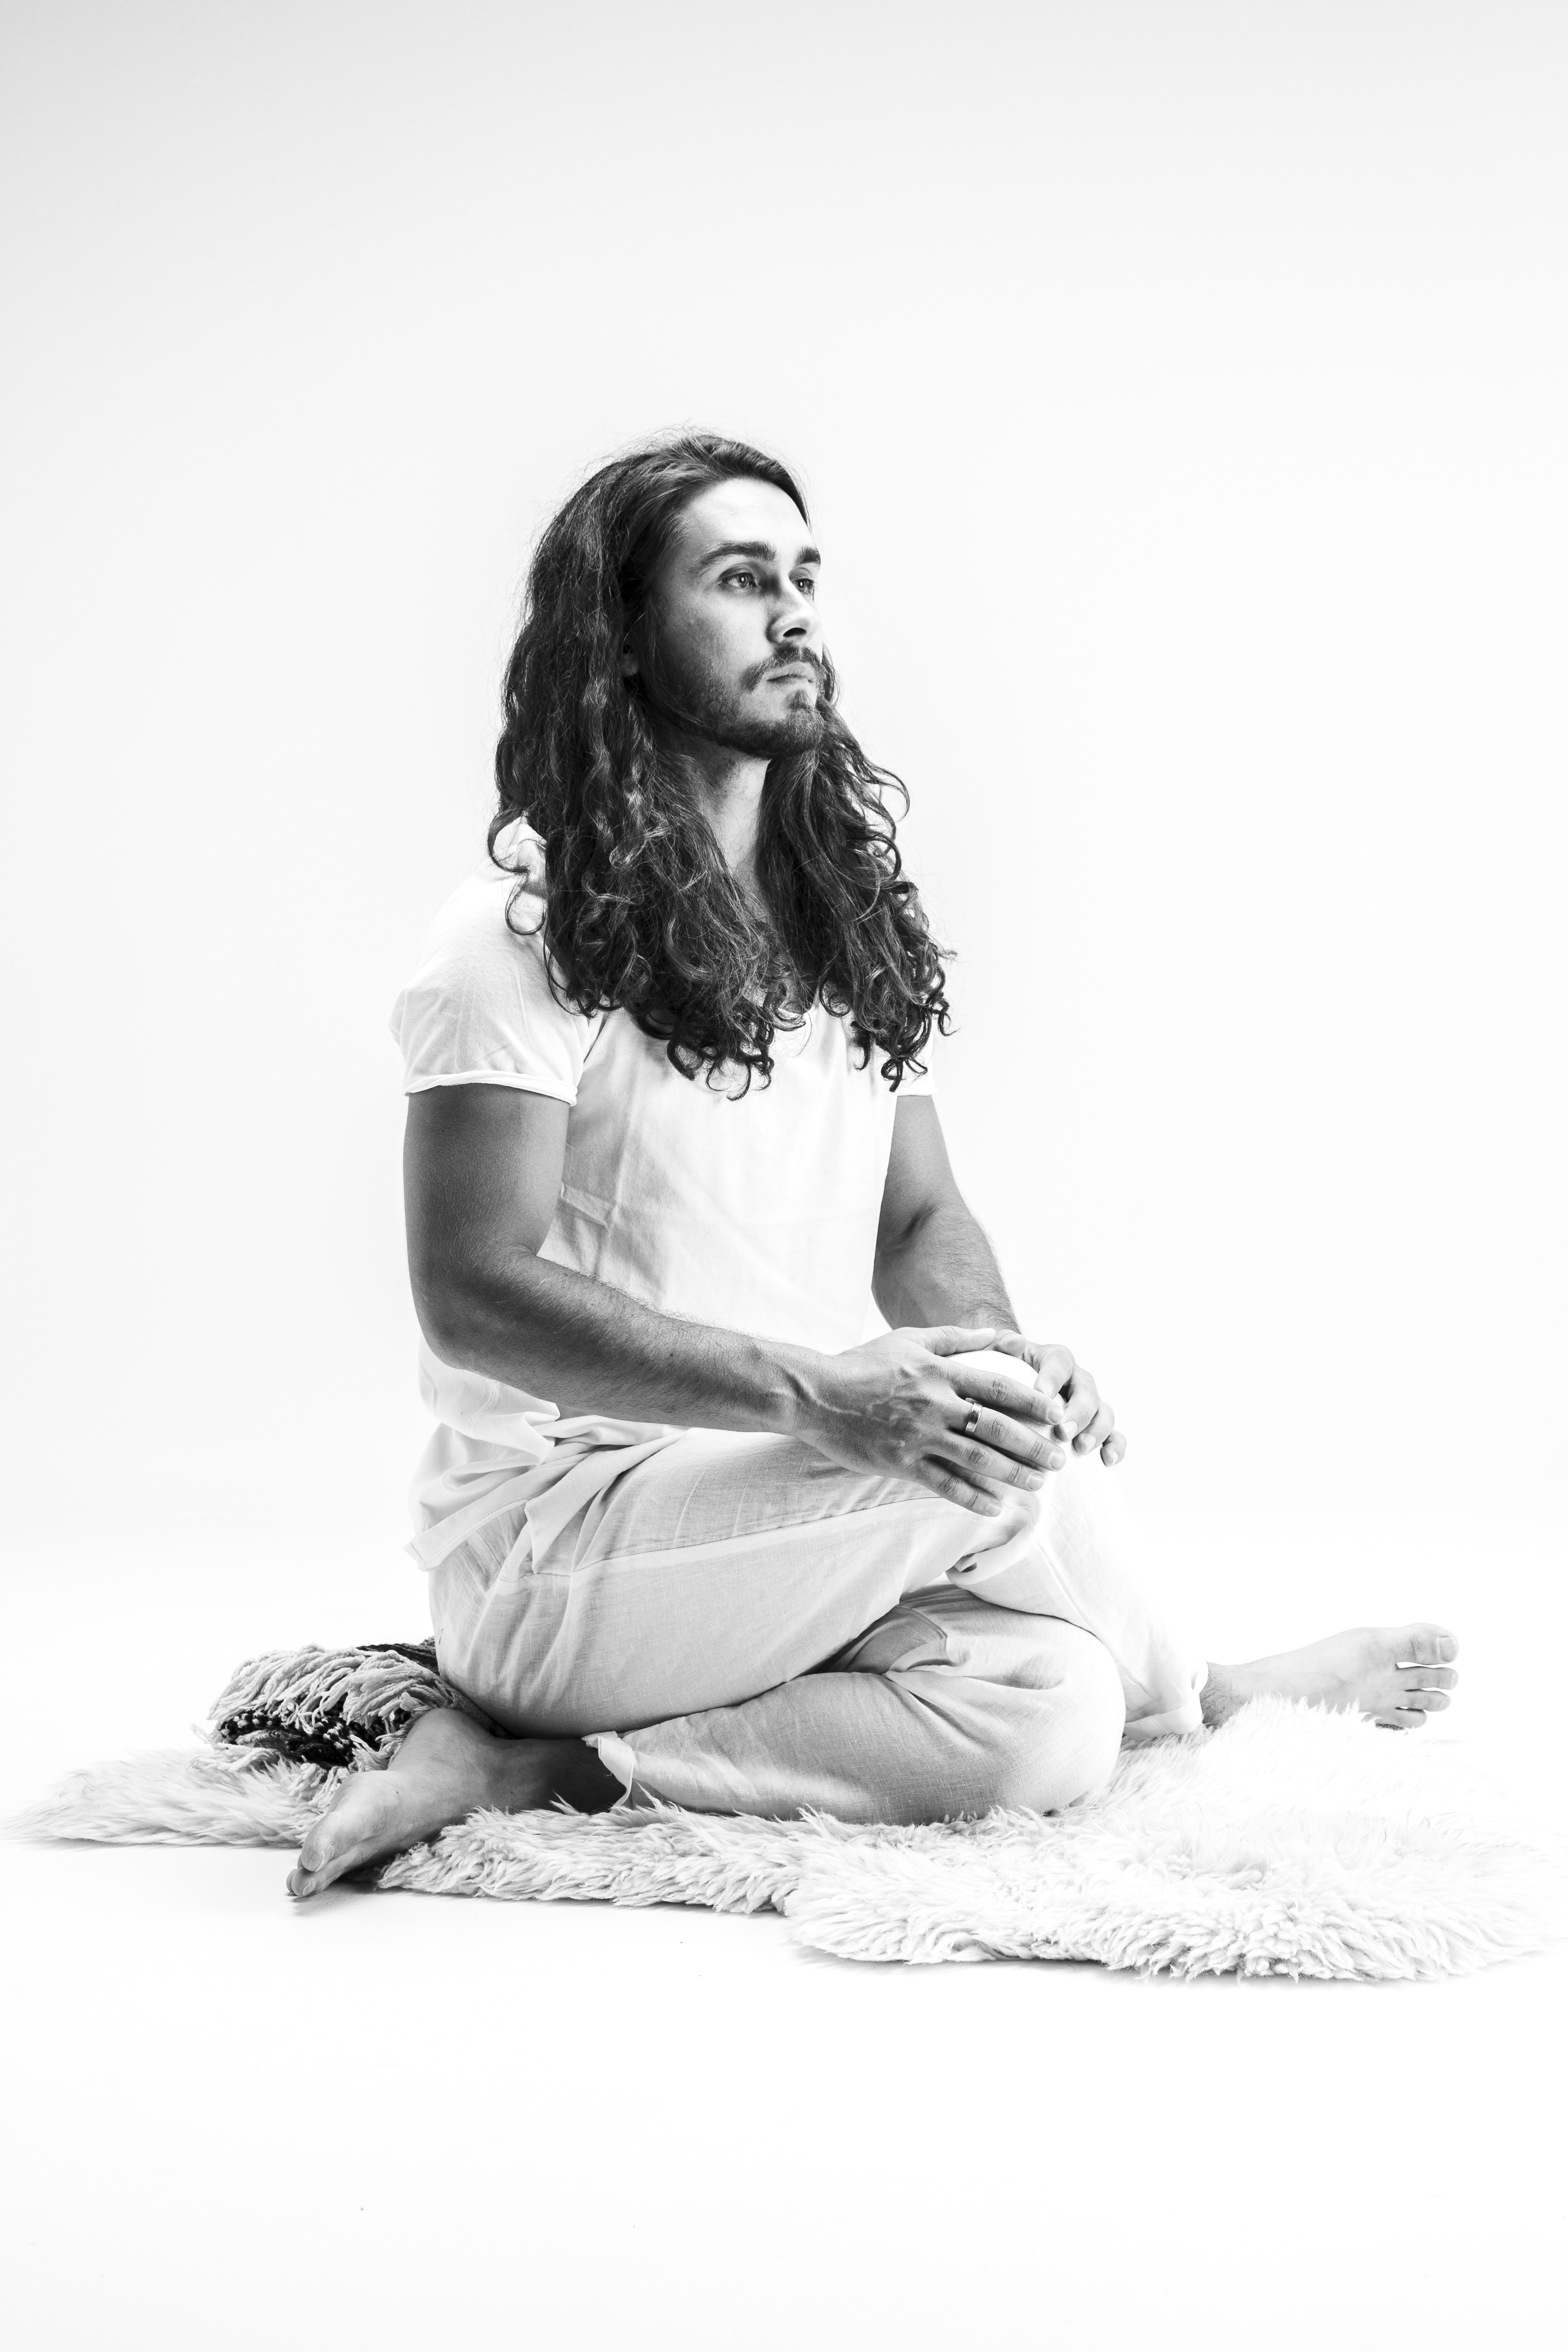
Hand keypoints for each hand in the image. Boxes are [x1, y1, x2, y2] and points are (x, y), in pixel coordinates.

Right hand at [796, 1324, 1070, 1515]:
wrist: (815, 1394)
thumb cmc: (862, 1363)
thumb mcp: (908, 1339)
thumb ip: (954, 1338)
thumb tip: (996, 1333)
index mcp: (939, 1372)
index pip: (998, 1387)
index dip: (1033, 1402)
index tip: (1059, 1414)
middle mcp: (934, 1404)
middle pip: (996, 1427)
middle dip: (1033, 1445)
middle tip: (1061, 1459)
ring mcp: (917, 1436)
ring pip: (976, 1459)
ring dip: (1013, 1474)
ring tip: (1039, 1485)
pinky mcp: (900, 1463)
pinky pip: (944, 1484)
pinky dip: (972, 1498)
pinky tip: (996, 1507)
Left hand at [987, 1333, 1124, 1464]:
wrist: (1013, 1389)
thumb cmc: (1003, 1372)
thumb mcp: (996, 1354)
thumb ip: (1000, 1345)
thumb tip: (1012, 1342)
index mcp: (1055, 1359)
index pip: (1059, 1363)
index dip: (1052, 1378)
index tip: (1042, 1393)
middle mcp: (1077, 1380)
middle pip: (1087, 1391)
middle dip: (1077, 1412)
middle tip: (1062, 1431)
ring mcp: (1090, 1405)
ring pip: (1104, 1413)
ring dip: (1096, 1431)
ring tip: (1081, 1448)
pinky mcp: (1096, 1427)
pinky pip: (1115, 1436)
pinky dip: (1115, 1447)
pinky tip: (1106, 1461)